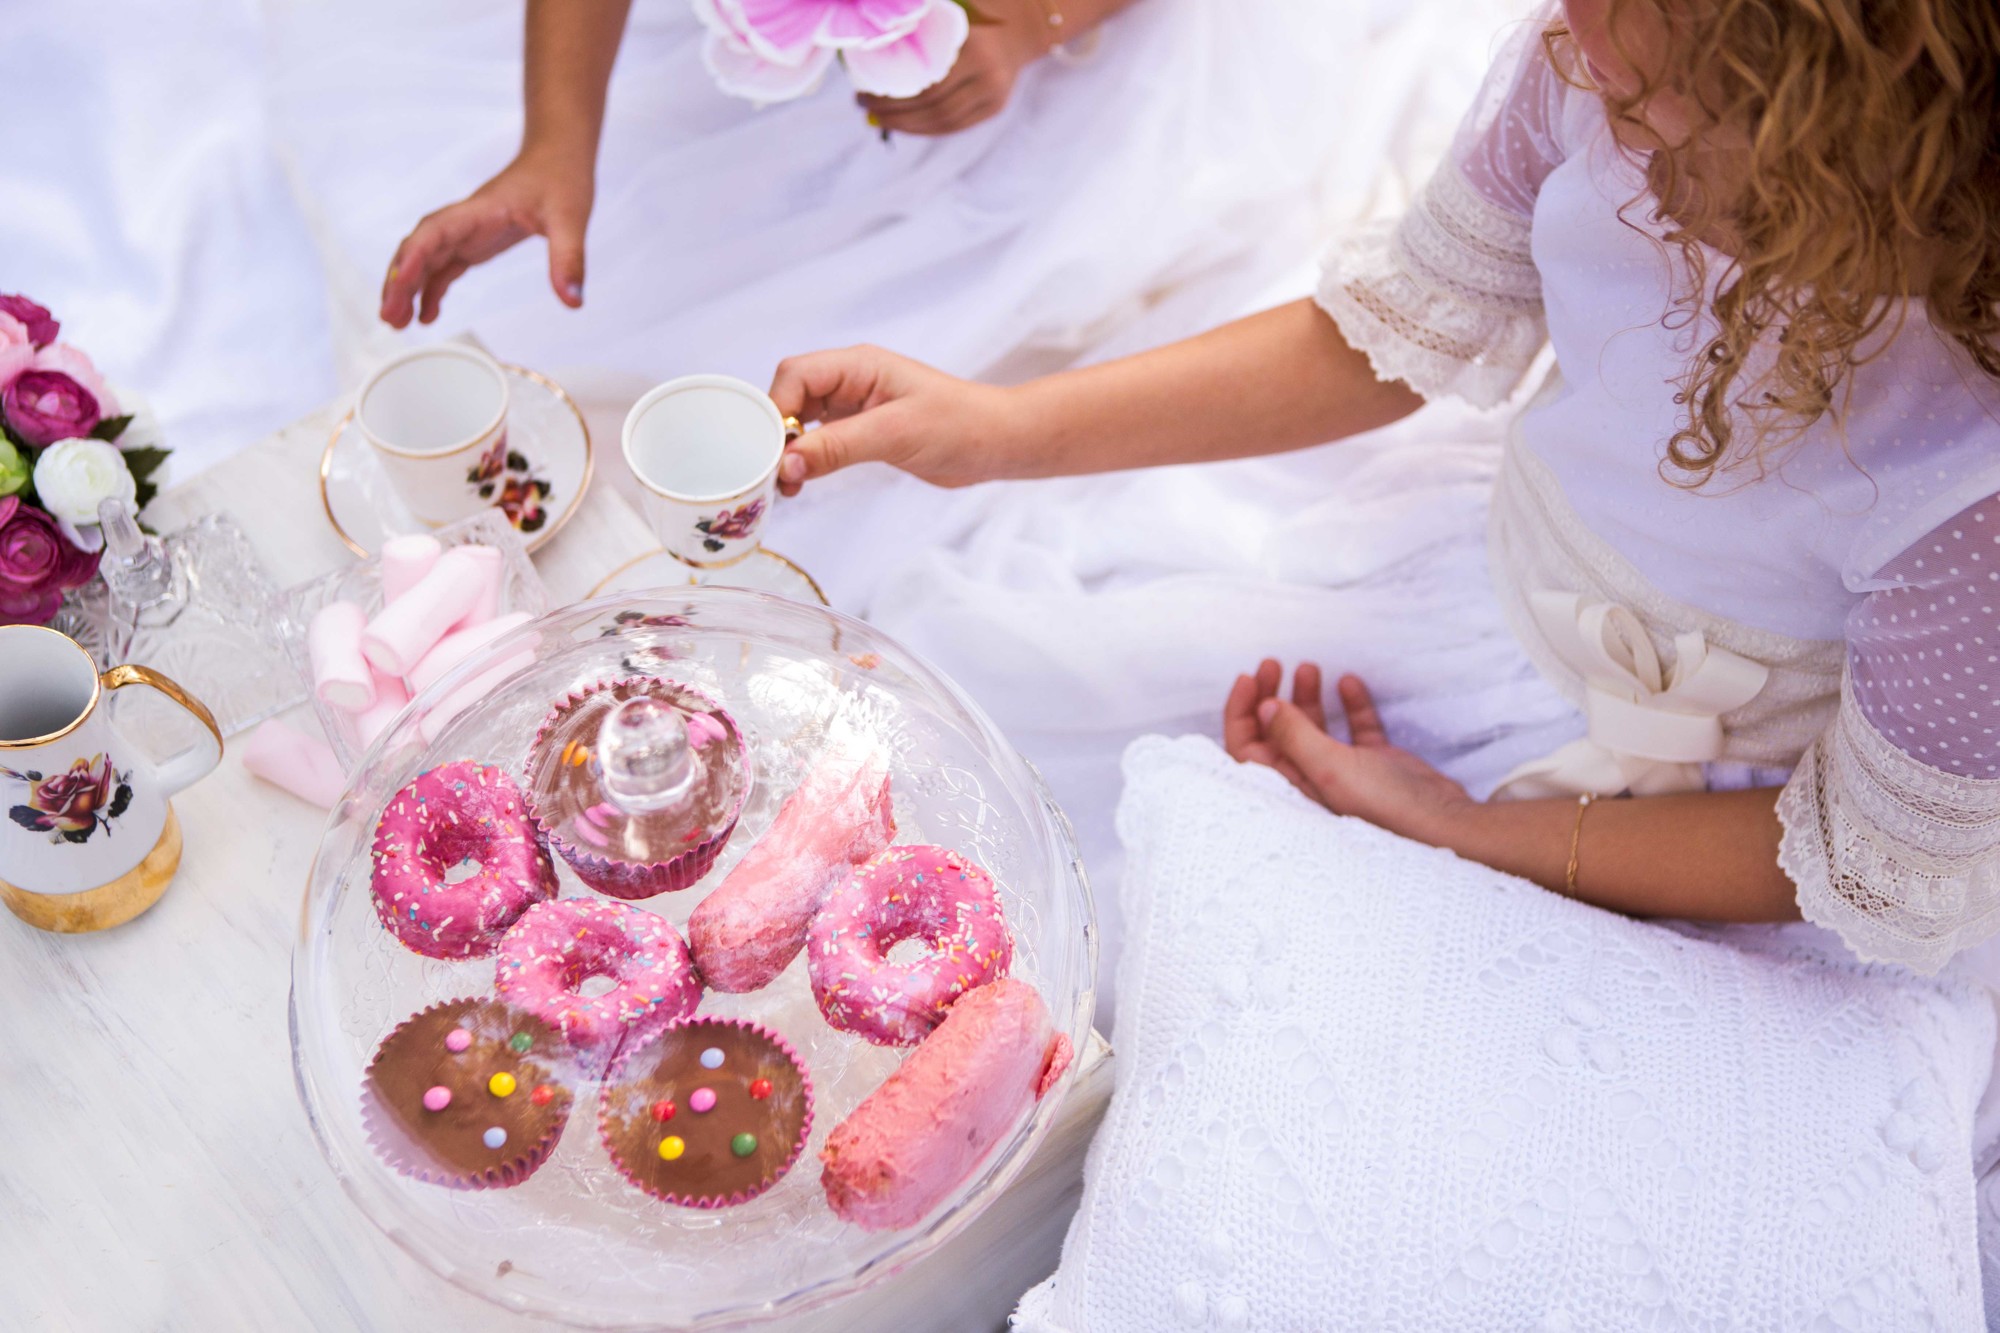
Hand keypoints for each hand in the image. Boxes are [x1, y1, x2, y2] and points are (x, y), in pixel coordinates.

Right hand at [380, 151, 592, 327]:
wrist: (557, 156)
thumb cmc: (561, 177)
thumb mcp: (571, 218)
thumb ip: (569, 259)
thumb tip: (573, 301)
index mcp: (478, 211)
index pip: (433, 233)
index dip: (413, 259)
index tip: (400, 286)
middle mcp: (464, 221)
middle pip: (418, 249)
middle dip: (398, 282)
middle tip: (389, 319)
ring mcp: (466, 232)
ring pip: (424, 260)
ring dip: (407, 289)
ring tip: (397, 323)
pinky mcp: (474, 243)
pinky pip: (444, 267)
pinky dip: (431, 290)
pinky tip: (426, 315)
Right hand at [768, 345, 1024, 493]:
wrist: (996, 443)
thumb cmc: (959, 425)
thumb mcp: (894, 435)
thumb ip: (838, 447)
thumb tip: (786, 463)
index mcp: (858, 365)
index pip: (795, 376)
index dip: (775, 410)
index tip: (770, 450)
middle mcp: (851, 381)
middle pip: (790, 396)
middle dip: (775, 433)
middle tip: (772, 473)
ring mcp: (855, 406)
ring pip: (801, 420)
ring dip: (788, 450)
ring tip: (786, 484)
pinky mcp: (862, 431)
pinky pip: (820, 440)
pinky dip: (806, 459)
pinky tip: (802, 481)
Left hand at [857, 5, 1048, 135]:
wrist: (1017, 29)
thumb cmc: (970, 19)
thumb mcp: (946, 18)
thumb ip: (918, 30)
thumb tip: (870, 49)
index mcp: (974, 50)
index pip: (927, 86)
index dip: (892, 97)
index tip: (863, 93)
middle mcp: (988, 76)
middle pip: (934, 108)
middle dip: (894, 114)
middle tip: (865, 108)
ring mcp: (994, 96)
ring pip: (943, 123)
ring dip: (907, 126)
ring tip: (880, 120)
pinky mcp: (995, 109)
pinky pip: (954, 127)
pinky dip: (925, 129)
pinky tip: (905, 125)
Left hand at [1223, 660, 1475, 846]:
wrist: (1446, 822)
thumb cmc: (1384, 806)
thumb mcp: (1330, 767)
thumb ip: (1294, 736)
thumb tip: (1262, 707)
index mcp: (1291, 787)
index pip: (1248, 747)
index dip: (1241, 712)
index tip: (1249, 677)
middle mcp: (1312, 779)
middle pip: (1277, 732)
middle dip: (1271, 695)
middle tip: (1276, 663)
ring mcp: (1345, 770)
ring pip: (1314, 726)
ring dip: (1307, 695)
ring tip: (1310, 667)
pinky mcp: (1376, 763)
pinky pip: (1355, 728)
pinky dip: (1351, 705)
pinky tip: (1350, 683)